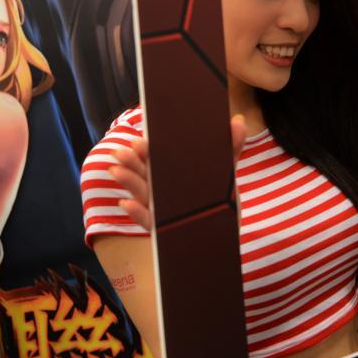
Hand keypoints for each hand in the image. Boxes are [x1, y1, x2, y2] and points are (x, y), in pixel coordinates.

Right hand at [110, 114, 246, 230]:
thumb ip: (231, 149)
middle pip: (144, 173)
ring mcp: (160, 210)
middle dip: (132, 162)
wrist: (223, 236)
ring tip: (118, 171)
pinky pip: (147, 222)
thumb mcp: (225, 175)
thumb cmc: (218, 203)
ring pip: (141, 194)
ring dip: (128, 182)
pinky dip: (137, 213)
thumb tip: (239, 120)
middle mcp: (162, 190)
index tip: (140, 140)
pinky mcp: (163, 230)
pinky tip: (127, 205)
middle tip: (122, 152)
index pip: (157, 157)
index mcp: (172, 174)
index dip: (146, 149)